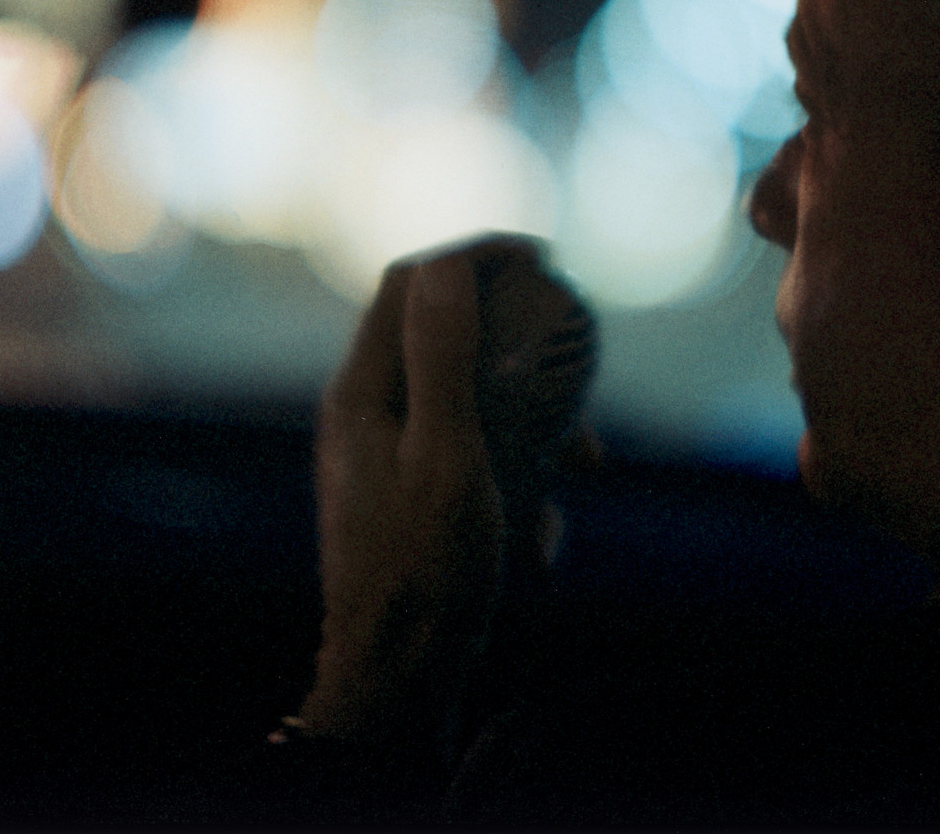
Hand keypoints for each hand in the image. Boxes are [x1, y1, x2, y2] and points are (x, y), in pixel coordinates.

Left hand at [297, 237, 594, 747]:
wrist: (396, 683)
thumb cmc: (425, 570)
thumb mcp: (449, 453)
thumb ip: (443, 357)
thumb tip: (447, 266)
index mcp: (360, 392)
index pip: (409, 283)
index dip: (473, 256)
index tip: (542, 257)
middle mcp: (362, 417)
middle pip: (443, 339)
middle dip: (518, 349)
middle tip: (578, 370)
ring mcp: (383, 462)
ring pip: (468, 407)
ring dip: (530, 426)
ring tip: (579, 466)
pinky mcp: (408, 505)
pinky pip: (471, 466)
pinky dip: (516, 484)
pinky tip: (540, 539)